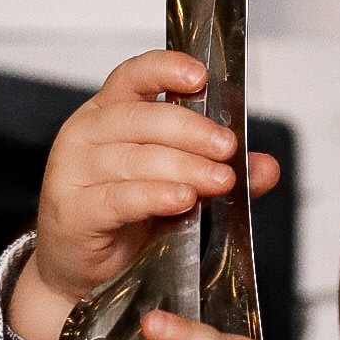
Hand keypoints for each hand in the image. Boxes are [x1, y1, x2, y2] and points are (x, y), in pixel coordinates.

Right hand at [10, 51, 280, 339]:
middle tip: (228, 147)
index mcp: (109, 112)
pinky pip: (118, 198)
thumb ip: (217, 169)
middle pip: (142, 118)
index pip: (134, 76)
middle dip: (193, 131)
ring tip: (220, 180)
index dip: (166, 69)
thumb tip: (267, 166)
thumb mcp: (176, 183)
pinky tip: (182, 199)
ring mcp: (73, 171)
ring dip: (185, 167)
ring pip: (135, 158)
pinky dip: (154, 196)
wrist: (80, 270)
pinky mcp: (73, 211)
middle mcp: (86, 134)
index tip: (201, 77)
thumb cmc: (124, 215)